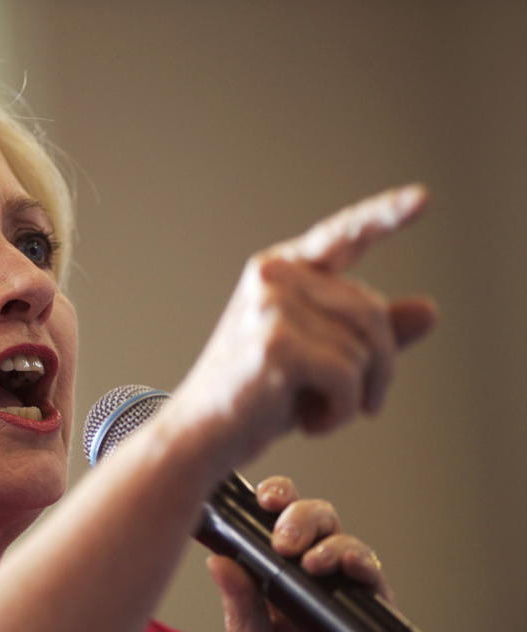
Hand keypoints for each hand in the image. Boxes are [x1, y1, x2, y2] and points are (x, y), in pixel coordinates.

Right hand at [171, 185, 436, 469]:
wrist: (202, 432)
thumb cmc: (257, 395)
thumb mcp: (321, 358)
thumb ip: (371, 333)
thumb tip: (429, 310)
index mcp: (282, 269)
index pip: (341, 237)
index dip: (383, 215)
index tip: (422, 199)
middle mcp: (274, 275)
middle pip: (372, 311)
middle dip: (380, 367)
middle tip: (358, 403)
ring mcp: (271, 304)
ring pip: (365, 348)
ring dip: (356, 394)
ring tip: (318, 411)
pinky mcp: (276, 341)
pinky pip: (347, 376)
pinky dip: (340, 411)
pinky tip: (309, 422)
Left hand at [207, 476, 395, 631]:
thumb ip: (239, 605)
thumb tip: (218, 560)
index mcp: (278, 576)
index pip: (281, 521)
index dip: (278, 500)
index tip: (264, 498)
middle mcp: (315, 579)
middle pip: (318, 521)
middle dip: (302, 515)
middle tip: (283, 537)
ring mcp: (346, 597)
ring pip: (348, 545)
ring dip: (330, 542)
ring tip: (308, 558)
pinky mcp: (374, 621)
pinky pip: (375, 584)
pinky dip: (362, 568)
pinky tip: (346, 570)